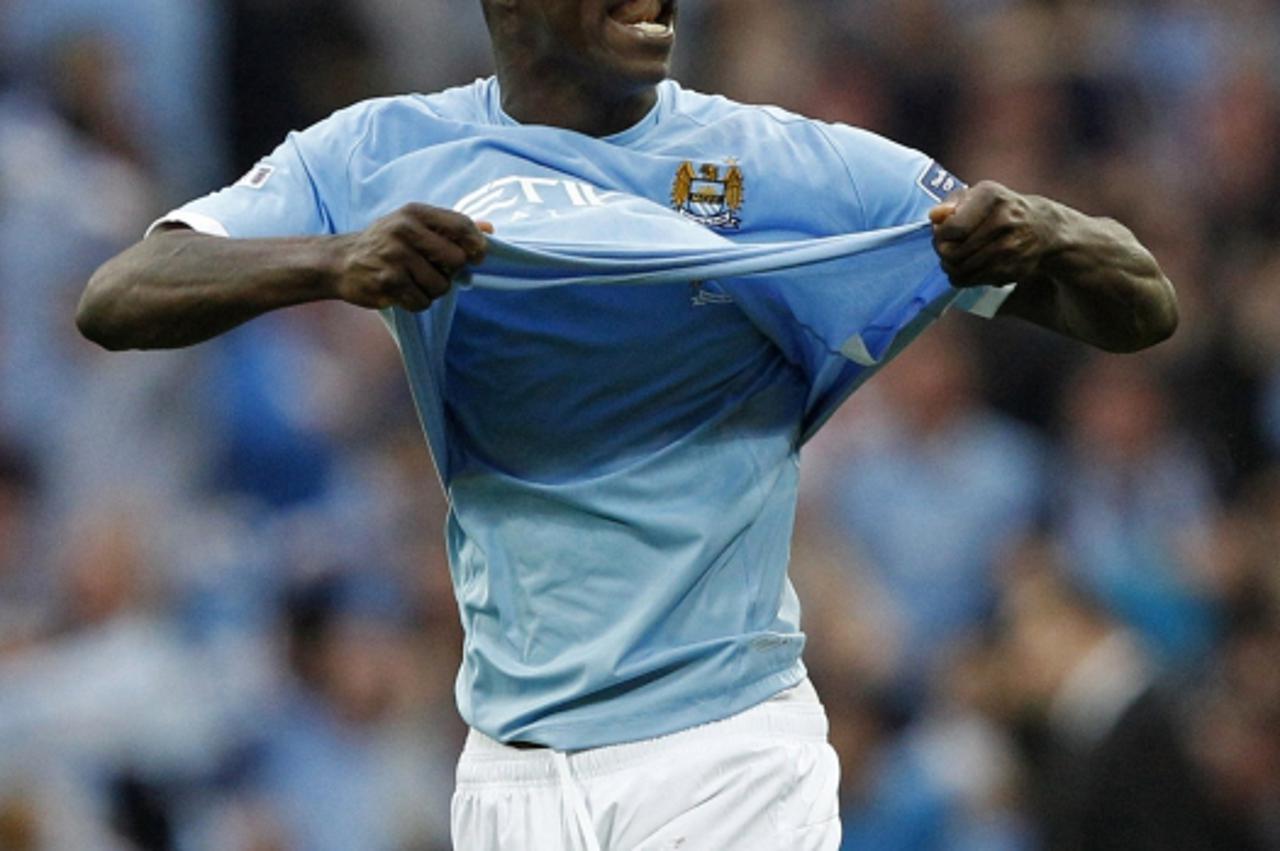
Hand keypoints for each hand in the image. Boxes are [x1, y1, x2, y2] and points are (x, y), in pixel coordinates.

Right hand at [332, 203, 492, 310]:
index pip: (461, 225)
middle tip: (434, 270)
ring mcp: (395, 256)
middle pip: (456, 259)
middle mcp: (404, 230)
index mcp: (414, 213)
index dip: (476, 244)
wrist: (340, 261)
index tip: (477, 256)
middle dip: (450, 272)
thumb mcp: (413, 225)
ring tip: (414, 281)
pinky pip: (422, 301)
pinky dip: (417, 302)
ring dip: (432, 290)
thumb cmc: (385, 243)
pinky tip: (403, 292)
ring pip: (441, 285)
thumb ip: (450, 227)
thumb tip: (490, 229)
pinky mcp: (388, 281)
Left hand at [929, 180, 1062, 288]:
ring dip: (950, 267)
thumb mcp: (980, 195)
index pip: (952, 228)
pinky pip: (972, 280)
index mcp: (992, 197)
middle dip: (943, 252)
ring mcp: (1009, 248)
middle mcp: (1003, 221)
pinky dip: (963, 277)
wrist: (1044, 228)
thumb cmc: (1002, 209)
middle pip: (954, 252)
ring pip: (961, 270)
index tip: (942, 233)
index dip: (940, 235)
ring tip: (953, 259)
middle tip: (945, 248)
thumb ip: (953, 203)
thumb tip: (935, 216)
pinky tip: (967, 268)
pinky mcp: (1011, 269)